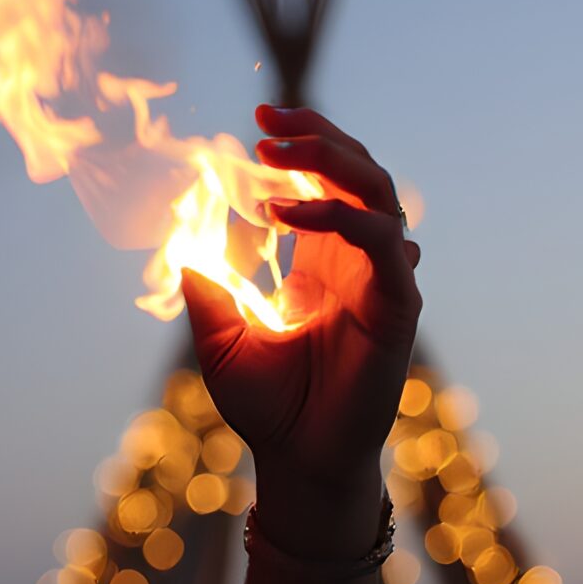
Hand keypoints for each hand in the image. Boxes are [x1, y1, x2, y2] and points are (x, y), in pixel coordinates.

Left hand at [181, 105, 421, 519]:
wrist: (297, 462)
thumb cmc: (267, 406)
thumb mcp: (218, 335)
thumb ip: (206, 283)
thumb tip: (185, 231)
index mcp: (322, 260)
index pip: (326, 180)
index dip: (303, 142)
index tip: (258, 121)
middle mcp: (358, 261)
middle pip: (359, 171)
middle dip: (317, 135)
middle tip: (267, 121)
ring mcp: (382, 280)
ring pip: (378, 193)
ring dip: (329, 162)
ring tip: (273, 155)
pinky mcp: (397, 307)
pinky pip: (380, 243)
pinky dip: (337, 217)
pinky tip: (285, 215)